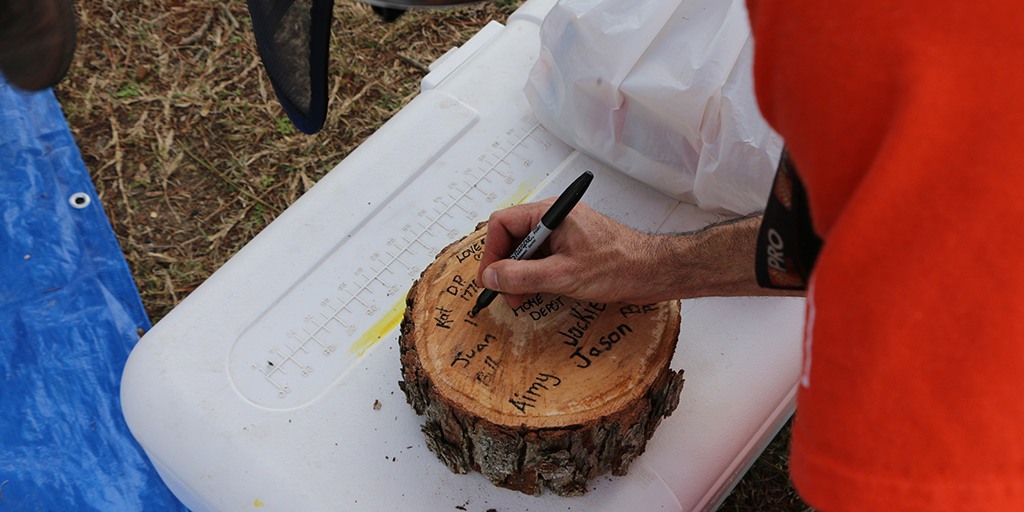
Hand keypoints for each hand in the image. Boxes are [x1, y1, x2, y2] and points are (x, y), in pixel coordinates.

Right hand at [477, 200, 669, 307]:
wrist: (653, 272)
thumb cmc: (618, 266)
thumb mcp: (563, 276)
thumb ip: (522, 275)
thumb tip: (491, 276)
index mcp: (551, 214)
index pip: (503, 224)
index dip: (492, 253)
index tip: (490, 279)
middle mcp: (554, 219)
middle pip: (512, 236)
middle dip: (505, 267)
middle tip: (505, 293)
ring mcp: (563, 232)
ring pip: (526, 250)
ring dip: (519, 274)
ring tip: (521, 297)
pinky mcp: (571, 247)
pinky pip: (542, 257)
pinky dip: (534, 275)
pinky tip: (537, 292)